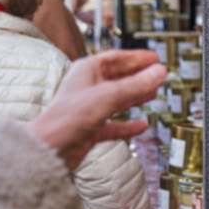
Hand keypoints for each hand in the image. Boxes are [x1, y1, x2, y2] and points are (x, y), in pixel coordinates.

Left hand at [30, 50, 165, 170]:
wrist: (49, 150)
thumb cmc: (67, 119)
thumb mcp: (107, 96)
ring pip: (118, 99)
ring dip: (136, 96)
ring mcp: (89, 108)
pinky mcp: (91, 128)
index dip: (137, 57)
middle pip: (119, 77)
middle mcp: (88, 88)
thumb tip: (159, 72)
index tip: (155, 58)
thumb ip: (136, 85)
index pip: (117, 58)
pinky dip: (128, 125)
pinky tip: (141, 126)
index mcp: (87, 71)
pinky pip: (115, 125)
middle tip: (158, 74)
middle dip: (139, 76)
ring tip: (153, 93)